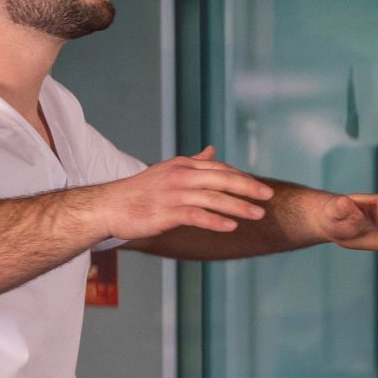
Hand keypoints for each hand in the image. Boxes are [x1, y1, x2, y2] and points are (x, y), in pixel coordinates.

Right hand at [90, 146, 272, 238]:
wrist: (107, 207)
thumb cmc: (139, 192)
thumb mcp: (167, 171)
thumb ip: (193, 162)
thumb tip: (212, 150)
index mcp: (182, 166)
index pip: (219, 168)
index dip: (241, 177)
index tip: (259, 187)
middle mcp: (180, 176)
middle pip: (222, 179)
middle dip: (249, 187)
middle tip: (269, 196)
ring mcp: (174, 194)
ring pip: (214, 198)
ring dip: (239, 206)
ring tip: (258, 215)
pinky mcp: (166, 212)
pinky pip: (197, 216)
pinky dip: (215, 221)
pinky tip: (231, 227)